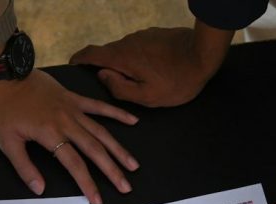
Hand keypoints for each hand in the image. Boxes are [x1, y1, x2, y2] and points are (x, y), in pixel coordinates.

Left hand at [0, 70, 138, 203]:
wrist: (6, 74)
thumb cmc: (4, 109)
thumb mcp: (7, 141)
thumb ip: (24, 167)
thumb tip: (39, 189)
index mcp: (51, 135)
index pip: (74, 164)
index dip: (87, 183)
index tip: (98, 200)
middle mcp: (67, 123)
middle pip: (95, 150)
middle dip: (112, 170)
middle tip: (125, 187)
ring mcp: (74, 109)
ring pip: (102, 132)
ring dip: (119, 150)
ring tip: (133, 166)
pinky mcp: (75, 99)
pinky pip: (99, 106)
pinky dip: (117, 113)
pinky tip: (133, 121)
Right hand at [70, 23, 233, 107]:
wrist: (203, 55)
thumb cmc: (176, 81)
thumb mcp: (147, 96)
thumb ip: (120, 89)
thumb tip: (102, 77)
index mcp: (122, 58)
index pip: (91, 54)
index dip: (79, 60)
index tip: (72, 65)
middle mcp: (128, 42)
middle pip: (107, 55)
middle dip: (104, 69)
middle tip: (108, 88)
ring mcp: (141, 37)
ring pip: (124, 53)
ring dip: (123, 67)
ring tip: (133, 84)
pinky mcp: (153, 36)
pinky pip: (137, 50)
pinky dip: (136, 62)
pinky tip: (148, 74)